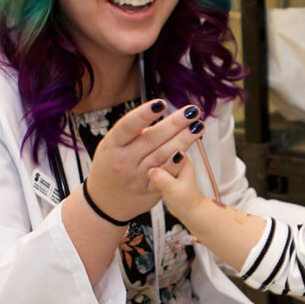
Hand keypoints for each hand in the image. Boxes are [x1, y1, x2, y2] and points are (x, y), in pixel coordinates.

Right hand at [83, 100, 204, 222]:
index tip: (161, 104)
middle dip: (174, 124)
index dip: (144, 114)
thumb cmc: (112, 163)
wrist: (107, 200)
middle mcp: (123, 161)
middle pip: (151, 139)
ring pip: (161, 155)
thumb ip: (131, 132)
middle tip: (192, 111)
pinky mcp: (148, 190)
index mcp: (112, 145)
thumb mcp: (111, 145)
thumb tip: (157, 111)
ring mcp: (136, 177)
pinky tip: (186, 153)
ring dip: (182, 140)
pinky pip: (165, 176)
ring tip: (197, 127)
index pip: (128, 126)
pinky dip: (175, 165)